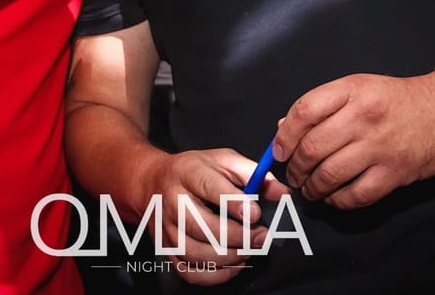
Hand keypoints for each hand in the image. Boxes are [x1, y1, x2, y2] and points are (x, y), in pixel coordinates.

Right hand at [138, 148, 287, 284]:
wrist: (152, 182)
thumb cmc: (194, 170)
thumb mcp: (223, 160)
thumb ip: (253, 173)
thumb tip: (282, 193)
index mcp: (187, 172)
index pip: (208, 187)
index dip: (233, 202)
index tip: (255, 214)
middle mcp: (172, 201)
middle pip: (202, 226)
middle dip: (238, 236)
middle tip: (261, 237)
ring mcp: (166, 228)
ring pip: (194, 252)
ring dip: (228, 257)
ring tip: (250, 250)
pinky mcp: (166, 249)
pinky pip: (188, 272)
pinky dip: (215, 275)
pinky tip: (234, 264)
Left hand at [273, 73, 434, 208]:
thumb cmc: (397, 99)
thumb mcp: (358, 87)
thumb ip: (321, 105)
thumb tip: (283, 130)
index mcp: (351, 89)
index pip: (303, 111)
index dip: (284, 136)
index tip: (279, 151)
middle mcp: (364, 116)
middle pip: (312, 148)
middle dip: (295, 168)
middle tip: (295, 175)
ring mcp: (380, 146)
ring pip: (329, 174)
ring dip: (312, 188)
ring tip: (311, 189)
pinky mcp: (396, 172)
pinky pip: (355, 195)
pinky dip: (338, 201)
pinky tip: (335, 196)